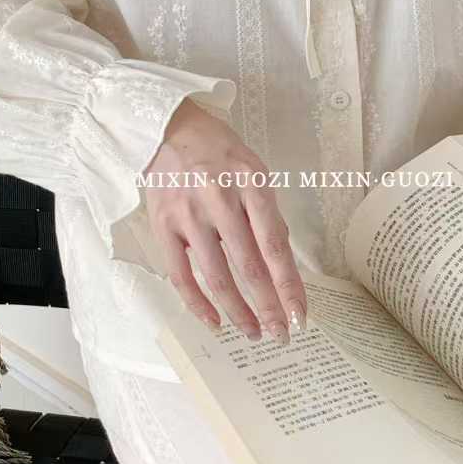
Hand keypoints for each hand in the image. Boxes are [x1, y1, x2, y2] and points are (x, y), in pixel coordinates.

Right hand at [142, 97, 306, 341]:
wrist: (169, 129)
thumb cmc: (220, 153)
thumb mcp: (254, 172)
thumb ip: (267, 216)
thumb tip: (282, 266)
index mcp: (251, 183)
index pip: (275, 245)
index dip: (289, 285)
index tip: (300, 314)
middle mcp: (220, 198)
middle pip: (249, 266)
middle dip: (268, 306)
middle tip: (280, 334)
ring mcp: (188, 213)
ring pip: (216, 276)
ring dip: (238, 311)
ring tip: (253, 332)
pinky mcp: (162, 225)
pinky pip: (180, 274)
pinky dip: (197, 303)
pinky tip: (214, 321)